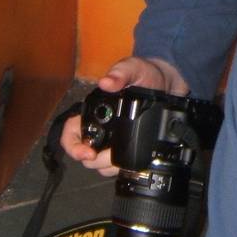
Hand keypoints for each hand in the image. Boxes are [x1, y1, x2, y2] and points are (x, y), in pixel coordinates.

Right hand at [60, 55, 190, 175]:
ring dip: (108, 166)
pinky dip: (121, 167)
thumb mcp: (133, 69)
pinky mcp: (127, 149)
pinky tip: (131, 161)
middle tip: (110, 158)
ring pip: (100, 163)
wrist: (166, 85)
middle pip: (84, 153)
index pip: (70, 133)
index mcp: (93, 112)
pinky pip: (117, 165)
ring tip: (122, 160)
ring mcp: (112, 141)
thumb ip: (120, 73)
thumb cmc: (144, 75)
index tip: (88, 153)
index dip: (73, 146)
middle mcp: (99, 128)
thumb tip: (106, 82)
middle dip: (94, 160)